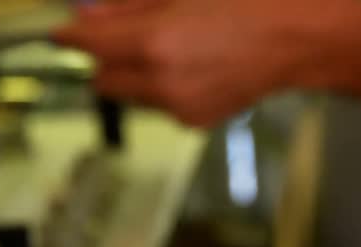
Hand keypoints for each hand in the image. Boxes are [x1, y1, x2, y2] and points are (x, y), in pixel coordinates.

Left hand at [52, 0, 346, 125]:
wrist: (297, 38)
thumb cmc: (246, 1)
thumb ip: (128, 4)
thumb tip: (88, 13)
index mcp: (152, 43)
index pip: (88, 44)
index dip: (71, 35)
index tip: (63, 31)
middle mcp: (160, 82)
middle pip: (103, 79)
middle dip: (107, 59)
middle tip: (127, 37)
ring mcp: (178, 107)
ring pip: (132, 94)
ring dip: (137, 74)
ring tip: (175, 49)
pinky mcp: (196, 121)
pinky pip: (162, 105)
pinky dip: (166, 88)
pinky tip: (198, 67)